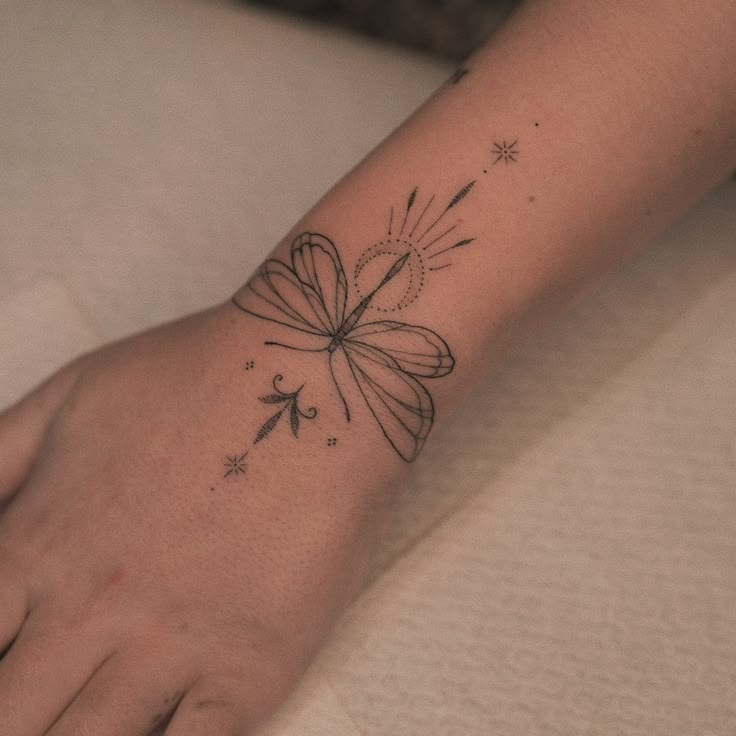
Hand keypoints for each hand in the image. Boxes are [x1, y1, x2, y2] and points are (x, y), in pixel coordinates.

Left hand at [0, 306, 371, 734]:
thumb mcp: (70, 396)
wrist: (313, 384)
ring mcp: (174, 649)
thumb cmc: (197, 378)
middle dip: (16, 718)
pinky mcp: (252, 670)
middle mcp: (93, 614)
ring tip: (76, 724)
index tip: (2, 679)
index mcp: (40, 548)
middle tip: (33, 711)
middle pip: (12, 719)